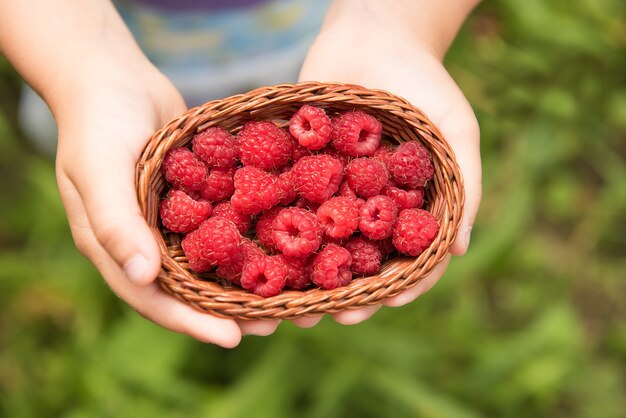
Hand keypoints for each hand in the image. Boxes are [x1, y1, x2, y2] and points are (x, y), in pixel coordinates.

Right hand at [54, 57, 278, 345]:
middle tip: (273, 323)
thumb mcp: (99, 167)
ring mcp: (172, 221)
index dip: (191, 322)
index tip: (233, 338)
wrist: (113, 77)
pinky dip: (248, 238)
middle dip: (229, 310)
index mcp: (116, 247)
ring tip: (287, 294)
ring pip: (212, 263)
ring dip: (245, 279)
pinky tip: (284, 243)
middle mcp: (146, 241)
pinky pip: (223, 226)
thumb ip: (115, 220)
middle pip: (189, 290)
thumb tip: (144, 275)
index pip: (153, 298)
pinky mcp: (195, 199)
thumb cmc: (98, 122)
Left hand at [294, 9, 481, 325]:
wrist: (375, 32)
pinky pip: (278, 196)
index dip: (393, 285)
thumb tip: (458, 249)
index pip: (400, 259)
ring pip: (308, 239)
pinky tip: (246, 243)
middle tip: (317, 317)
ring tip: (275, 299)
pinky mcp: (294, 165)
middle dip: (334, 291)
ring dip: (293, 272)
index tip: (379, 305)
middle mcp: (363, 204)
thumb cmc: (425, 81)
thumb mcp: (455, 130)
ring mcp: (327, 187)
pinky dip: (263, 221)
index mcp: (403, 205)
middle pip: (349, 259)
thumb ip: (462, 185)